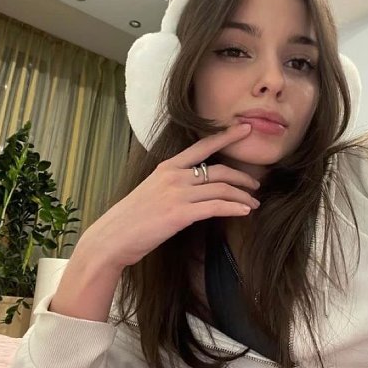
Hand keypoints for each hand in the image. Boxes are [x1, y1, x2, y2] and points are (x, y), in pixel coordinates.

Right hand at [79, 123, 258, 270]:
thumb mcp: (151, 190)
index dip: (226, 136)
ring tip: (253, 203)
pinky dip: (234, 208)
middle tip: (255, 185)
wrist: (112, 238)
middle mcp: (173, 176)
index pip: (202, 146)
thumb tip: (195, 186)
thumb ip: (173, 184)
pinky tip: (245, 212)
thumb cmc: (131, 218)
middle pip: (218, 170)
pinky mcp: (179, 214)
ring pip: (221, 189)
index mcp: (167, 167)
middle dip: (242, 177)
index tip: (245, 129)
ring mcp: (177, 194)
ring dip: (242, 196)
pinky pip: (215, 207)